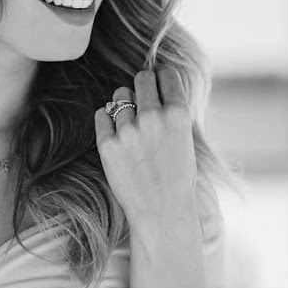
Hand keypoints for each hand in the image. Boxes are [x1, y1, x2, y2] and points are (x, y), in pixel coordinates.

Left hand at [94, 65, 197, 225]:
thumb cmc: (178, 177)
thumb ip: (172, 111)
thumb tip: (158, 82)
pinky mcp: (107, 145)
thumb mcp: (186, 138)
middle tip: (144, 97)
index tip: (158, 80)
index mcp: (178, 115)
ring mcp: (128, 131)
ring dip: (125, 103)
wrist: (162, 213)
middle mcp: (153, 118)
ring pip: (120, 95)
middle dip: (143, 85)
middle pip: (142, 78)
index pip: (166, 75)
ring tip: (132, 122)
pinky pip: (101, 114)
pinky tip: (117, 132)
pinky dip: (107, 119)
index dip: (162, 76)